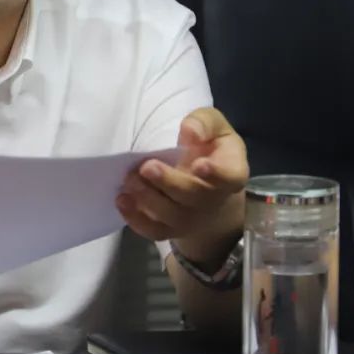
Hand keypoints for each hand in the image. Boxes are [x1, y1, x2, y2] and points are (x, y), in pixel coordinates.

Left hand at [117, 108, 248, 263]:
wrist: (205, 178)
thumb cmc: (209, 145)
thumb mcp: (213, 125)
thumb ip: (204, 122)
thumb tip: (189, 131)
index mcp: (231, 170)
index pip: (230, 177)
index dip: (217, 174)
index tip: (199, 164)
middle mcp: (214, 198)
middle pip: (195, 197)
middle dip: (169, 183)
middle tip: (146, 167)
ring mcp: (193, 217)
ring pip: (173, 216)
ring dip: (149, 199)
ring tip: (130, 180)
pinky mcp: (172, 228)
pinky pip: (155, 231)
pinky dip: (137, 219)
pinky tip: (122, 200)